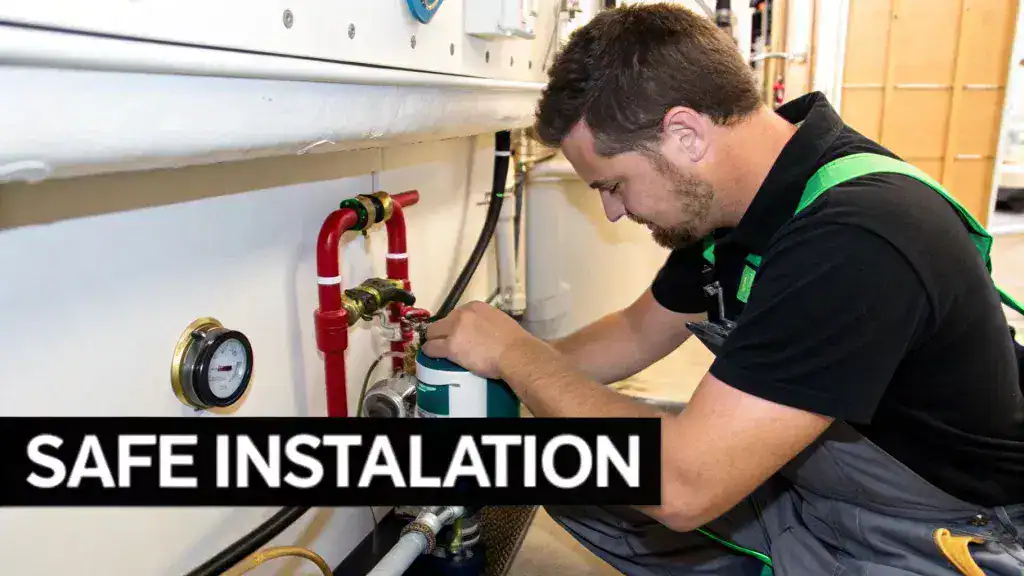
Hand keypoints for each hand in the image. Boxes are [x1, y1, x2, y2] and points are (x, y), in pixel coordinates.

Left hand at [421, 301, 535, 378]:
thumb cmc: (514, 341)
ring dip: (434, 341)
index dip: (455, 326)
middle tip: (446, 343)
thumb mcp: (499, 321)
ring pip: (432, 333)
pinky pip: (431, 348)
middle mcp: (462, 314)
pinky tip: (431, 356)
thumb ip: (486, 322)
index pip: (456, 314)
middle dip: (442, 332)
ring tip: (436, 349)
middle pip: (442, 322)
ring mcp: (454, 330)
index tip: (458, 334)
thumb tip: (482, 331)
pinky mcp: (450, 347)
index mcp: (475, 307)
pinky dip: (430, 352)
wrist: (515, 353)